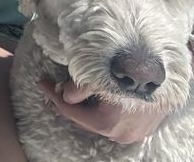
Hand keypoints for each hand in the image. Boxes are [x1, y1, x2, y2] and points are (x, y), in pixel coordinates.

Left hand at [38, 79, 167, 143]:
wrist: (164, 73)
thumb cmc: (128, 71)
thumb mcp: (96, 75)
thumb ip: (76, 88)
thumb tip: (62, 94)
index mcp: (106, 124)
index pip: (70, 111)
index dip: (52, 95)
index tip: (41, 82)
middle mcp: (120, 134)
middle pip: (85, 119)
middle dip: (69, 103)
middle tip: (54, 86)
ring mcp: (134, 134)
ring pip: (100, 121)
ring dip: (86, 107)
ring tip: (73, 91)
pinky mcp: (144, 127)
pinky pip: (116, 121)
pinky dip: (102, 110)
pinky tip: (97, 97)